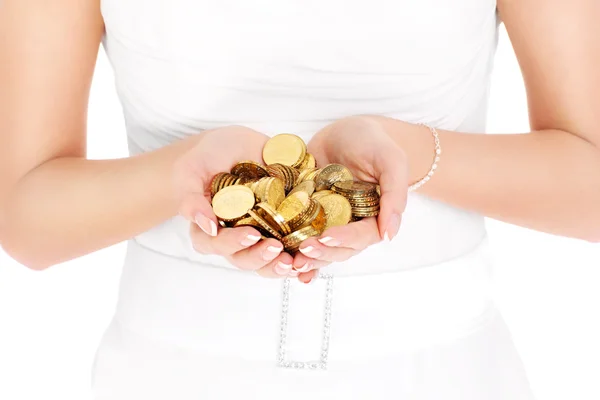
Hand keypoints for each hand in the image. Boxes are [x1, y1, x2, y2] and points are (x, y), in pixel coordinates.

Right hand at [173, 126, 293, 277]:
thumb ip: (192, 199)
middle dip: (261, 258)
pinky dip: (302, 260)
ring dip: (282, 266)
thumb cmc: (204, 158)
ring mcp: (259, 233)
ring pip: (269, 261)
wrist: (233, 145)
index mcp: (210, 229)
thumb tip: (208, 226)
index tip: (251, 235)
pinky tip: (312, 266)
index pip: (217, 245)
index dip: (233, 244)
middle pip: (245, 259)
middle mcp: (235, 237)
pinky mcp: (282, 225)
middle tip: (277, 249)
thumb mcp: (190, 173)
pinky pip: (292, 249)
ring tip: (297, 263)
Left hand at [293, 116, 408, 282]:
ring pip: (320, 248)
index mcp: (374, 217)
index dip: (345, 239)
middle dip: (322, 253)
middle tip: (303, 249)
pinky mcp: (307, 213)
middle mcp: (351, 224)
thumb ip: (395, 194)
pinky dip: (291, 249)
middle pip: (339, 249)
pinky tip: (279, 259)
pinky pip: (300, 233)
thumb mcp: (391, 161)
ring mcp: (328, 220)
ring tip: (290, 262)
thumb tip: (390, 235)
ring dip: (306, 258)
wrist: (348, 129)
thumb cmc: (374, 143)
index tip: (327, 237)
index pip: (362, 236)